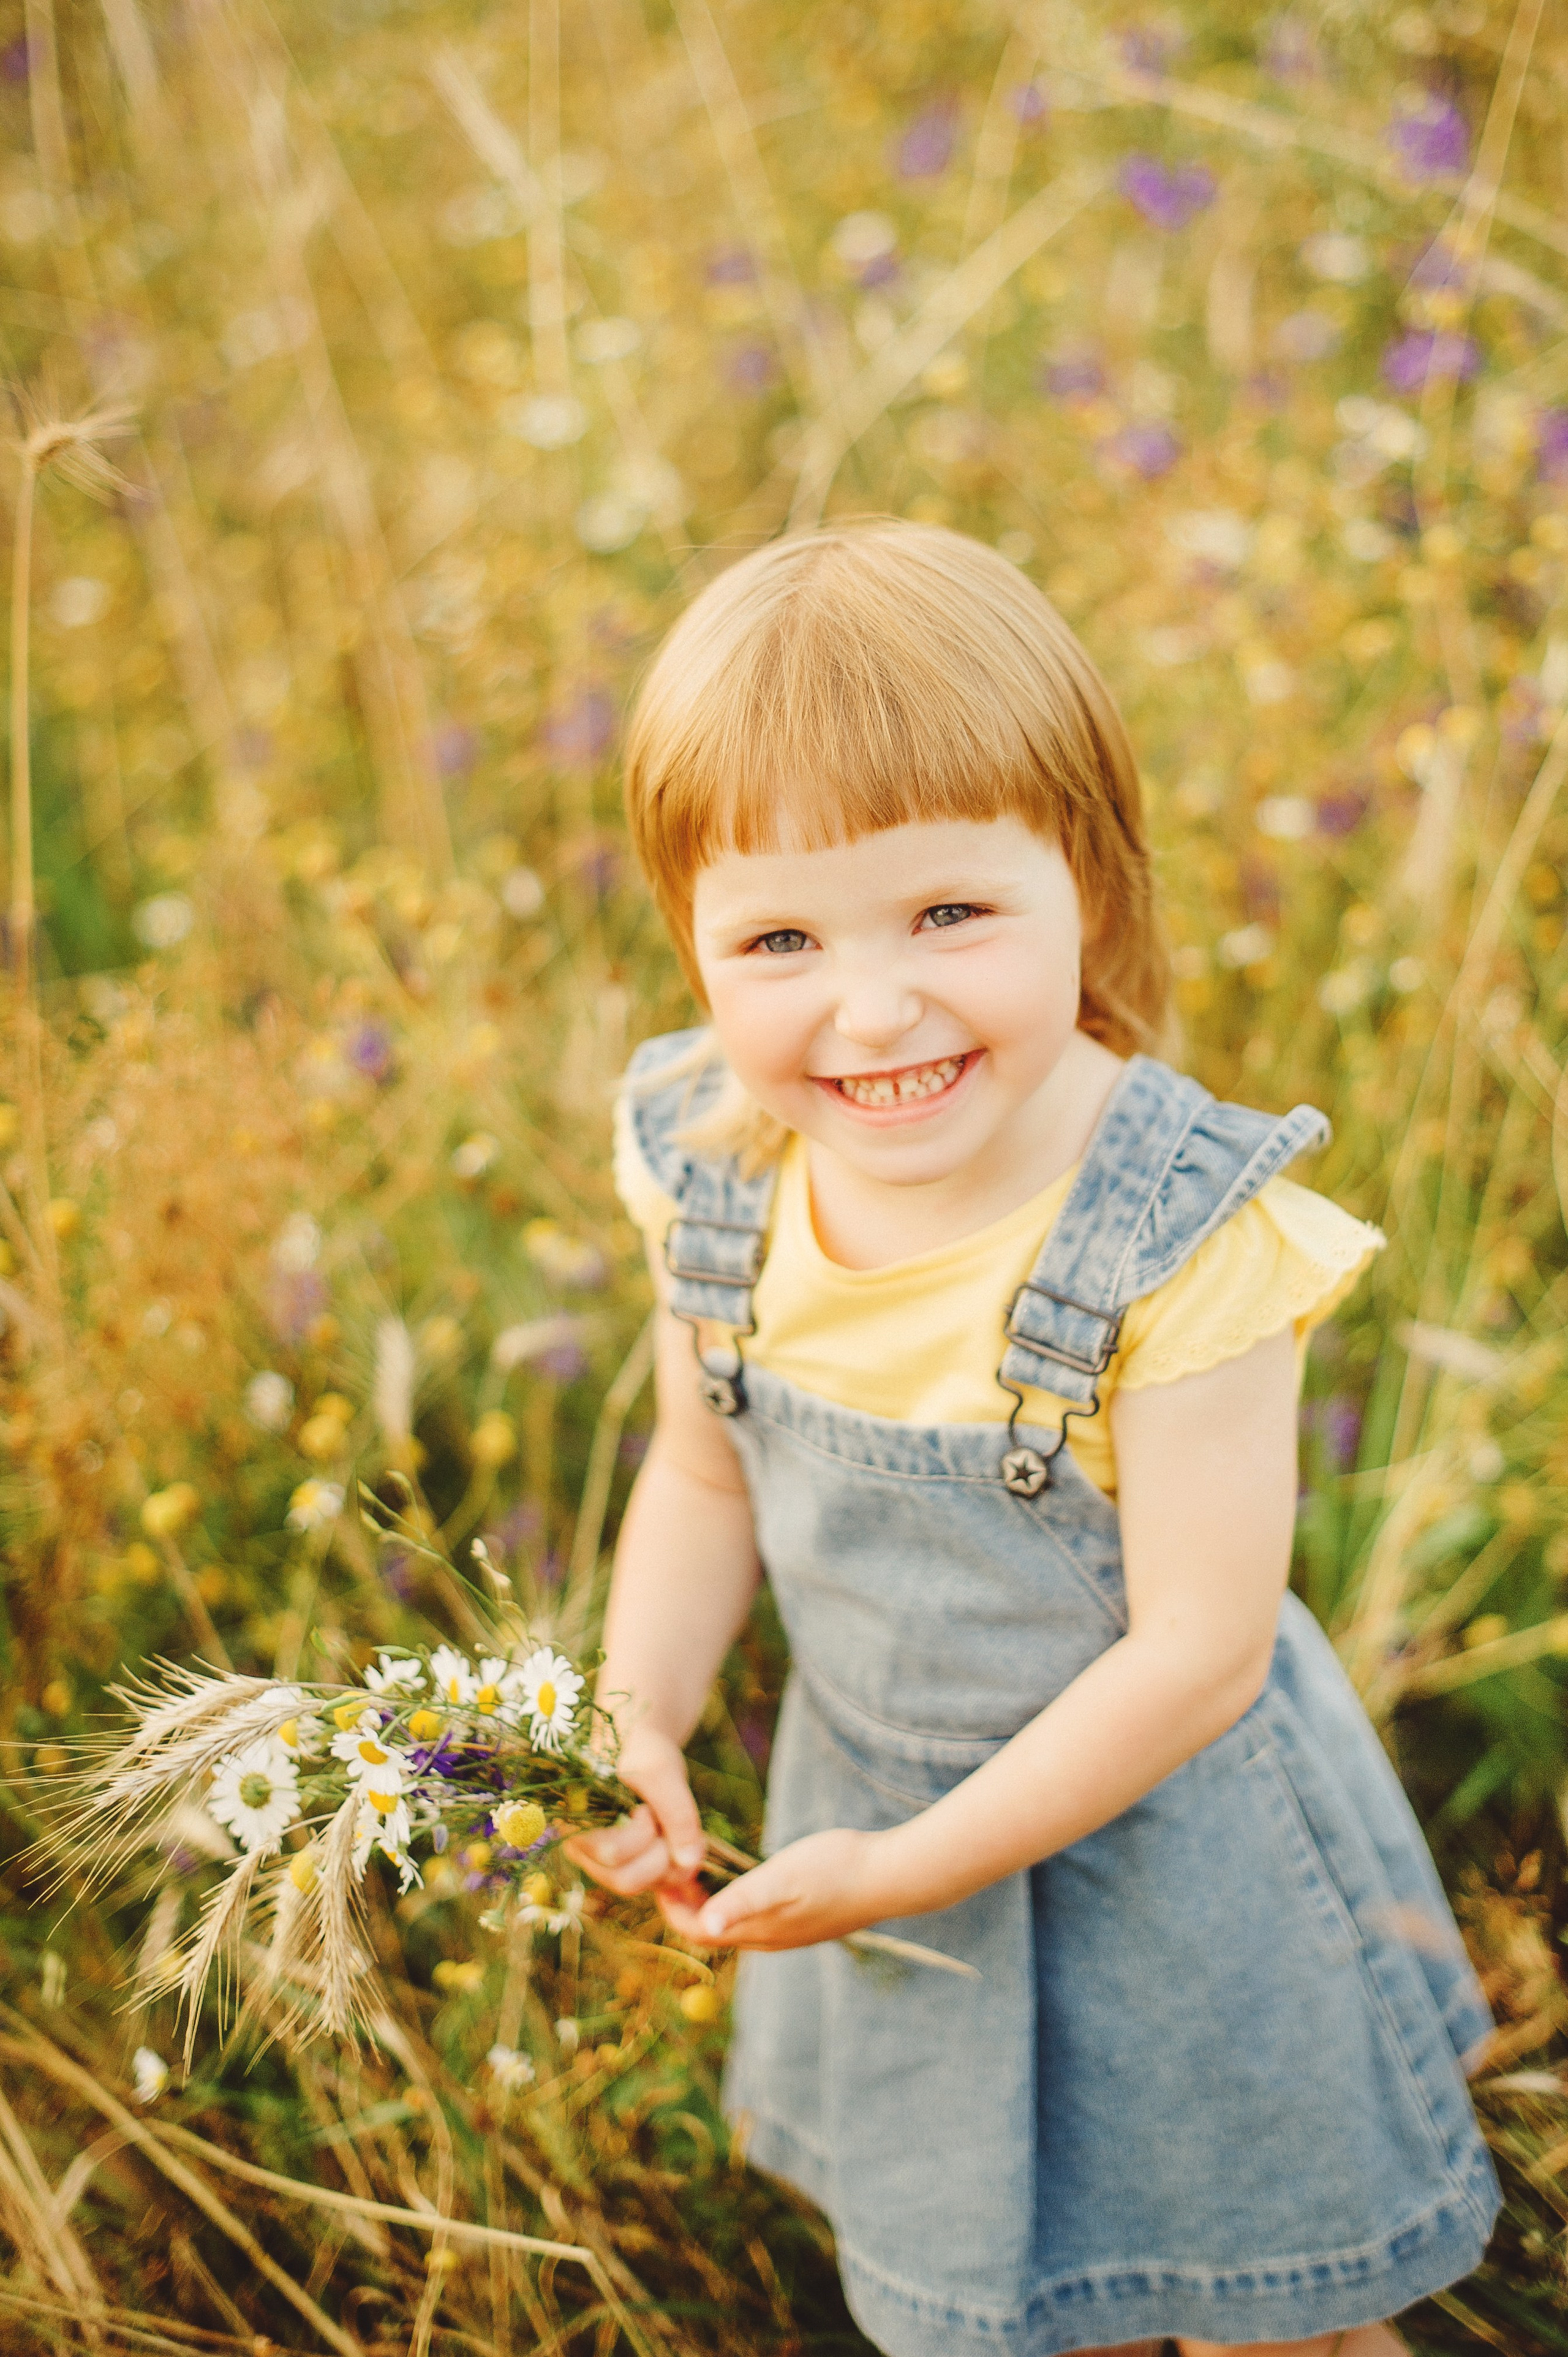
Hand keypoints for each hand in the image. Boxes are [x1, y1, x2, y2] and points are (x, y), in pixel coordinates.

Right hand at [565, 1724, 705, 1898]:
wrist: (639, 1747)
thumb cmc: (640, 1751)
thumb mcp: (661, 1770)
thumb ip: (676, 1812)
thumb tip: (689, 1863)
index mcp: (577, 1824)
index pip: (613, 1853)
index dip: (642, 1832)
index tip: (646, 1805)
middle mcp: (585, 1853)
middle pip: (626, 1881)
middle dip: (657, 1851)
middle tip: (660, 1820)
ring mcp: (607, 1865)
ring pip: (643, 1886)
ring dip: (667, 1859)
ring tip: (667, 1826)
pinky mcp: (630, 1868)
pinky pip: (655, 1885)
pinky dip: (673, 1865)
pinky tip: (673, 1839)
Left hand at [657, 1827, 887, 1952]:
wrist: (890, 1876)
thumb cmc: (835, 1869)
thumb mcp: (783, 1877)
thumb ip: (743, 1900)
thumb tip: (706, 1922)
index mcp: (759, 1931)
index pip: (698, 1931)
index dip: (672, 1906)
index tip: (661, 1871)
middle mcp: (769, 1939)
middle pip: (711, 1930)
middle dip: (686, 1903)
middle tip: (672, 1864)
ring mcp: (788, 1931)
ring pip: (734, 1924)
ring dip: (710, 1900)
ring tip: (698, 1865)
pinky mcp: (803, 1920)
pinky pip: (756, 1918)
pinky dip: (735, 1899)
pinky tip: (741, 1873)